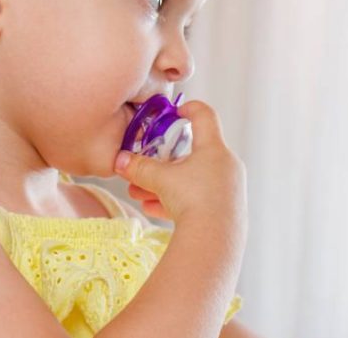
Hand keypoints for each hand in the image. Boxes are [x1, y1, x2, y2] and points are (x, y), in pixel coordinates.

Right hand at [113, 100, 247, 226]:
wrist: (215, 240)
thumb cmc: (192, 200)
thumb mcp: (160, 180)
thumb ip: (139, 168)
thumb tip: (118, 160)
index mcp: (215, 148)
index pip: (205, 116)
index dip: (189, 108)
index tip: (174, 111)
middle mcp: (226, 165)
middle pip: (193, 154)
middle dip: (163, 163)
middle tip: (143, 168)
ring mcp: (229, 188)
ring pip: (192, 180)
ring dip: (165, 185)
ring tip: (139, 194)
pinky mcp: (226, 210)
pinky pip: (199, 199)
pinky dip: (177, 201)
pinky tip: (153, 209)